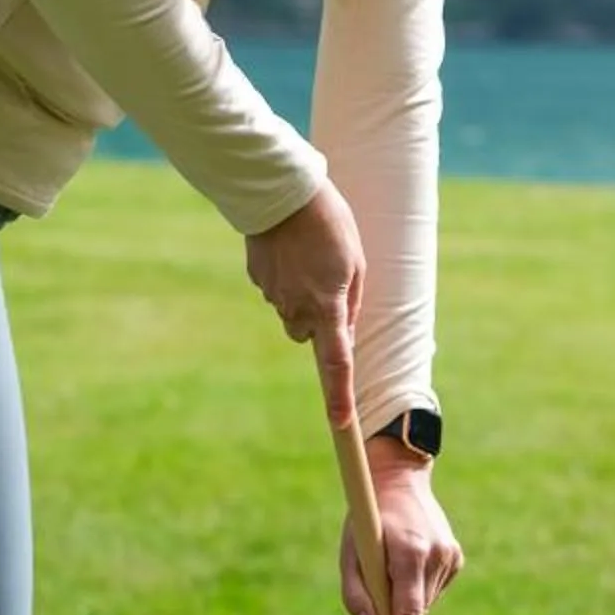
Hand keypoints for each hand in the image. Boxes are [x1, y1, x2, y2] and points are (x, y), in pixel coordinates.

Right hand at [245, 182, 363, 425]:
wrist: (281, 191)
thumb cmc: (330, 223)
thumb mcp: (356, 261)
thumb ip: (352, 303)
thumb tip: (345, 332)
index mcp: (328, 304)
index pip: (336, 361)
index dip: (339, 394)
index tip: (340, 423)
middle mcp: (297, 306)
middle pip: (308, 334)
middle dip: (318, 322)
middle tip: (329, 284)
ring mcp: (273, 294)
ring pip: (291, 312)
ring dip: (302, 296)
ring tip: (309, 257)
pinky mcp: (257, 279)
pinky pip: (276, 290)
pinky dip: (285, 278)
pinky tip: (290, 250)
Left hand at [340, 439, 463, 614]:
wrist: (398, 480)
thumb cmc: (366, 520)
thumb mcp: (349, 554)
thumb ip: (356, 597)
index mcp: (408, 553)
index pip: (408, 612)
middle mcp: (435, 555)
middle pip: (415, 612)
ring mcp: (450, 556)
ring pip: (424, 604)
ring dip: (405, 605)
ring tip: (389, 576)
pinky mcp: (456, 557)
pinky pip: (433, 590)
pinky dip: (417, 590)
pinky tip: (407, 566)